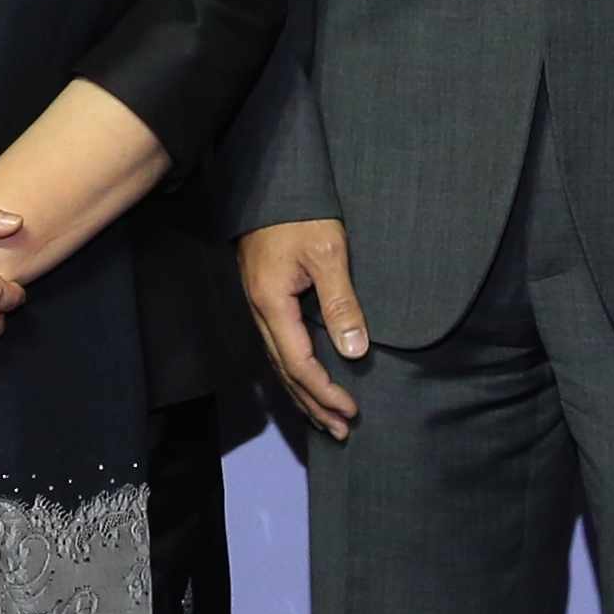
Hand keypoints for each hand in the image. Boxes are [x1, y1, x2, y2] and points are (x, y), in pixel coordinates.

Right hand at [240, 219, 369, 439]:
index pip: (300, 364)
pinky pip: (280, 347)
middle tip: (341, 430)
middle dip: (314, 404)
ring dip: (304, 394)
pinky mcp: (265, 298)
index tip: (352, 410)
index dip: (325, 391)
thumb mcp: (327, 254)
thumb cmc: (300, 215)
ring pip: (280, 363)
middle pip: (286, 372)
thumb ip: (340, 303)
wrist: (270, 183)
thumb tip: (354, 351)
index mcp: (272, 305)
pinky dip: (296, 372)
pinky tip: (308, 379)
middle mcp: (260, 312)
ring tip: (326, 419)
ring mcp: (259, 306)